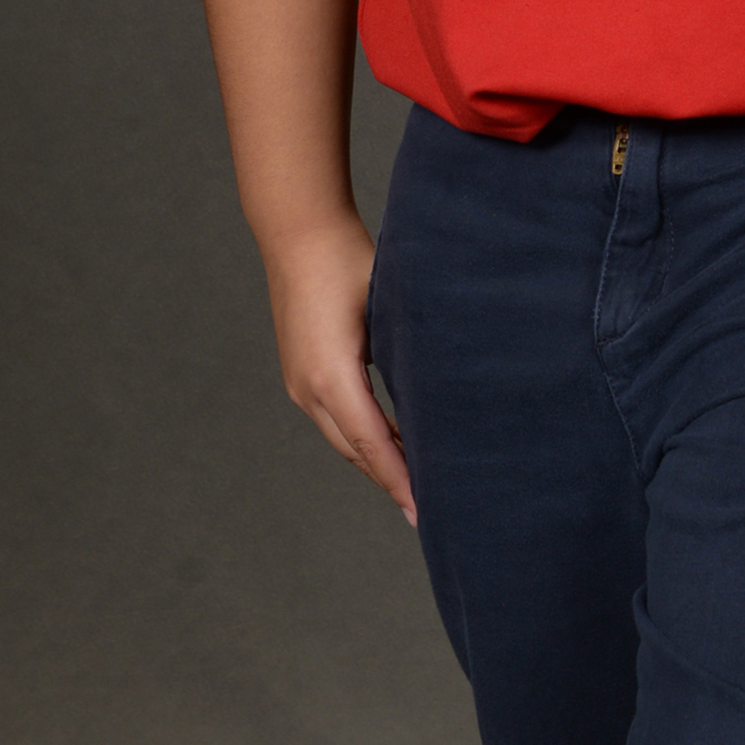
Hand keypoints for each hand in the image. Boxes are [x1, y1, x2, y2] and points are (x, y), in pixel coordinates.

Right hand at [260, 218, 416, 523]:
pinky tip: (391, 444)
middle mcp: (308, 388)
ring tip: (417, 484)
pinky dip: (363, 438)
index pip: (372, 442)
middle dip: (392, 480)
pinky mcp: (300, 375)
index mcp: (331, 375)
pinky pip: (335, 419)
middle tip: (431, 509)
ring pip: (344, 439)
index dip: (399, 479)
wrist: (300, 234)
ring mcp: (299, 384)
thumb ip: (410, 353)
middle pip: (356, 451)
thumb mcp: (388, 307)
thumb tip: (445, 393)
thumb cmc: (350, 261)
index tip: (423, 511)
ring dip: (378, 461)